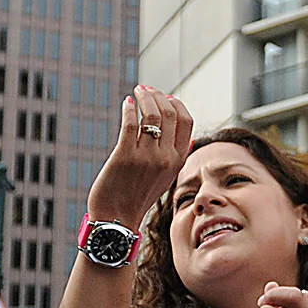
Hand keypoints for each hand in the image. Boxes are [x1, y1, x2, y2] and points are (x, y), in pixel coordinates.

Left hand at [87, 86, 192, 225]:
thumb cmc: (137, 196)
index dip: (177, 103)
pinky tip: (126, 104)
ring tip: (136, 92)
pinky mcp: (124, 156)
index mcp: (177, 161)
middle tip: (146, 89)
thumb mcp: (165, 178)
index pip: (187, 121)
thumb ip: (177, 158)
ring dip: (144, 97)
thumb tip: (190, 140)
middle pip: (169, 113)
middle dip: (158, 95)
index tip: (165, 96)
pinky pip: (131, 123)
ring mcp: (146, 157)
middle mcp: (165, 158)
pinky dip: (129, 109)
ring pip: (151, 114)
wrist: (116, 218)